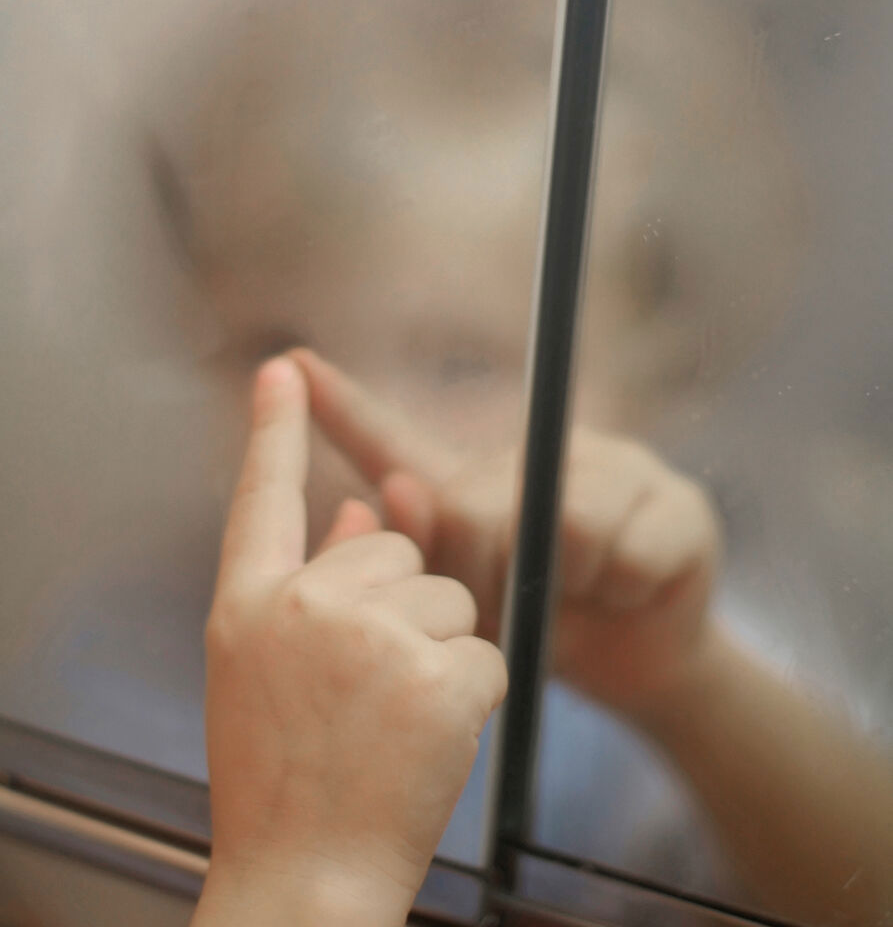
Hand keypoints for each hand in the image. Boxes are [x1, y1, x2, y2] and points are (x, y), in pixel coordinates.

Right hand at [195, 357, 506, 926]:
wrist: (302, 879)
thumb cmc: (284, 778)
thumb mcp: (270, 673)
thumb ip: (314, 579)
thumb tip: (357, 503)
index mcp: (249, 608)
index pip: (261, 497)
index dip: (275, 430)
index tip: (285, 369)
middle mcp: (302, 608)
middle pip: (398, 551)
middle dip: (405, 607)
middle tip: (371, 689)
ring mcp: (367, 638)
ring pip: (452, 600)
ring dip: (440, 654)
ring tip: (394, 723)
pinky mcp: (434, 676)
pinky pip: (483, 654)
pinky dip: (471, 698)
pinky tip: (425, 743)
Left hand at [291, 349, 720, 714]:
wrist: (638, 670)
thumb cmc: (543, 637)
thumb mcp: (479, 613)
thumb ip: (433, 566)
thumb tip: (396, 494)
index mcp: (476, 490)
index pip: (396, 443)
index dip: (341, 407)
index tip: (289, 363)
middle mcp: (537, 457)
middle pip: (476, 501)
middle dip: (486, 574)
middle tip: (516, 605)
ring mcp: (612, 468)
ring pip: (564, 521)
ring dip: (568, 585)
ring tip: (586, 595)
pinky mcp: (674, 499)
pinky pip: (631, 547)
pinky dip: (626, 589)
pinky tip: (633, 591)